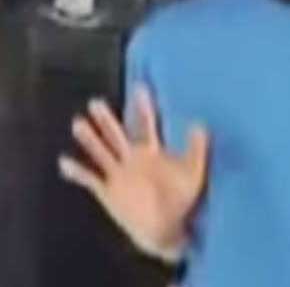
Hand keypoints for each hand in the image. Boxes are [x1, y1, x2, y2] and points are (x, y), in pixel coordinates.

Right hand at [58, 88, 209, 261]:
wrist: (165, 228)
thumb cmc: (181, 200)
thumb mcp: (193, 173)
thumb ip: (197, 149)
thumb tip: (199, 124)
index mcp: (152, 152)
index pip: (147, 125)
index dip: (144, 108)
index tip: (140, 88)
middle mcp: (132, 159)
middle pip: (117, 135)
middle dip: (107, 120)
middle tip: (96, 102)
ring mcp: (118, 174)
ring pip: (101, 152)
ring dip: (90, 139)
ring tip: (78, 123)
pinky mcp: (107, 191)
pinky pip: (90, 179)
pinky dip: (77, 171)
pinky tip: (64, 161)